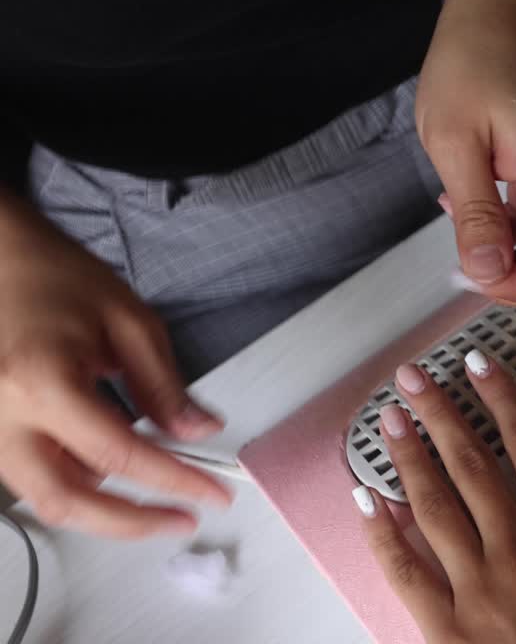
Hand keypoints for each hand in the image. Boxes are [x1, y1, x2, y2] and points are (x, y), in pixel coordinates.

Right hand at [0, 193, 231, 537]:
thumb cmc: (56, 276)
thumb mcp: (129, 321)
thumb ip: (164, 385)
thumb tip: (198, 431)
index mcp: (41, 382)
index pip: (120, 453)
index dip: (173, 481)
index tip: (213, 494)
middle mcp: (2, 416)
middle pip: (68, 501)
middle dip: (133, 522)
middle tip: (183, 519)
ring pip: (46, 499)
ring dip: (104, 510)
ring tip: (158, 497)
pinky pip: (31, 479)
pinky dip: (77, 486)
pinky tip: (115, 473)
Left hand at [354, 353, 515, 642]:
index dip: (501, 399)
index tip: (476, 362)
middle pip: (471, 465)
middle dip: (438, 414)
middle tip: (410, 376)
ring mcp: (480, 589)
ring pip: (434, 507)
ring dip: (407, 458)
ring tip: (387, 419)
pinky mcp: (449, 630)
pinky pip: (407, 573)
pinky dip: (382, 534)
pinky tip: (365, 500)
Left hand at [418, 0, 515, 305]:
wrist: (489, 20)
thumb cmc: (468, 69)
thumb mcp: (455, 143)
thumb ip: (477, 212)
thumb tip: (489, 274)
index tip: (473, 271)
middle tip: (464, 258)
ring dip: (509, 258)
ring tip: (460, 223)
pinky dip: (507, 234)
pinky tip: (469, 206)